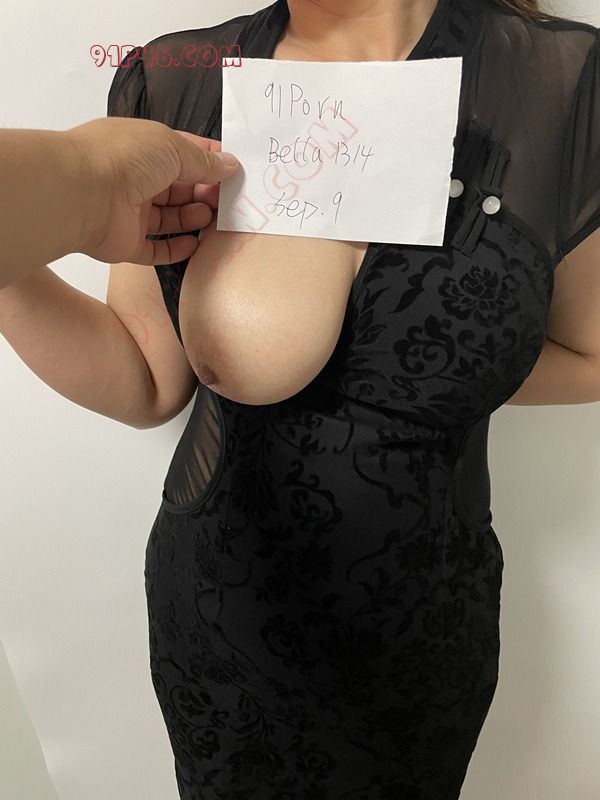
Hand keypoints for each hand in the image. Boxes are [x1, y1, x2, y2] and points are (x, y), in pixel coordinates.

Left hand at [65, 117, 238, 264]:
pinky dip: (176, 249)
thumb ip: (204, 160)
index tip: (234, 169)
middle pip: (178, 188)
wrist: (82, 193)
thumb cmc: (126, 158)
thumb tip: (231, 164)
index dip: (209, 160)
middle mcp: (136, 179)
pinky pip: (156, 249)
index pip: (182, 153)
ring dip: (193, 218)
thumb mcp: (172, 147)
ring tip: (211, 217)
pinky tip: (195, 244)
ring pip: (169, 218)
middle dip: (204, 191)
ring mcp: (130, 213)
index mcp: (144, 149)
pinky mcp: (127, 244)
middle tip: (227, 198)